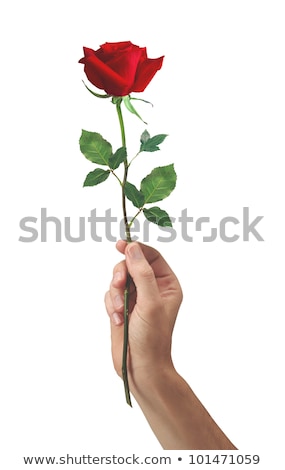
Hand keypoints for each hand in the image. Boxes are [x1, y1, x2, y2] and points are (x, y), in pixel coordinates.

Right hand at [104, 240, 182, 385]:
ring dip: (115, 293)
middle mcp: (152, 289)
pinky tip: (117, 319)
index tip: (120, 245)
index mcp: (166, 284)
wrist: (140, 367)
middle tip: (119, 284)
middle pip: (131, 264)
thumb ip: (142, 273)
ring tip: (119, 310)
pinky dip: (110, 305)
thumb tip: (132, 248)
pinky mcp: (122, 308)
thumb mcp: (150, 302)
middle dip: (121, 275)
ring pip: (118, 279)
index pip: (151, 256)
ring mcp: (136, 298)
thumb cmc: (152, 338)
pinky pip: (110, 294)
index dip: (136, 249)